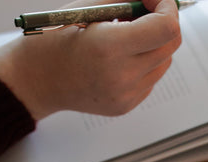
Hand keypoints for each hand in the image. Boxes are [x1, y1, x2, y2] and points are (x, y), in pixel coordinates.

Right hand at [0, 0, 182, 119]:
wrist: (37, 79)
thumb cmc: (58, 37)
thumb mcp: (87, 6)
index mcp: (109, 47)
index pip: (165, 28)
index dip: (167, 7)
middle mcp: (121, 76)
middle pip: (170, 46)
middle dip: (164, 23)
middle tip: (145, 11)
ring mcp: (125, 95)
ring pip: (163, 63)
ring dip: (154, 44)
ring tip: (125, 37)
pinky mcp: (125, 106)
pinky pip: (150, 79)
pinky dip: (144, 63)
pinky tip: (118, 59)